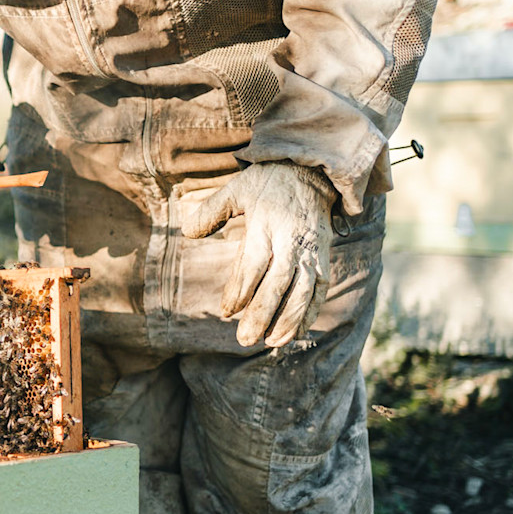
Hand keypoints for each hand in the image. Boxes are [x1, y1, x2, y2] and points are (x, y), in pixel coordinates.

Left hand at [183, 162, 335, 347]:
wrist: (314, 169)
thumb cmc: (269, 182)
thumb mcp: (237, 189)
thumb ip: (212, 211)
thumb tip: (188, 233)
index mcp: (267, 222)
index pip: (254, 263)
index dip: (240, 289)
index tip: (227, 312)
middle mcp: (291, 239)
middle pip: (279, 282)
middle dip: (263, 313)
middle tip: (244, 339)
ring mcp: (311, 249)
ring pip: (304, 290)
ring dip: (289, 319)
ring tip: (271, 343)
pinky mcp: (325, 256)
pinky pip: (320, 289)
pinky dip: (310, 312)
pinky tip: (296, 334)